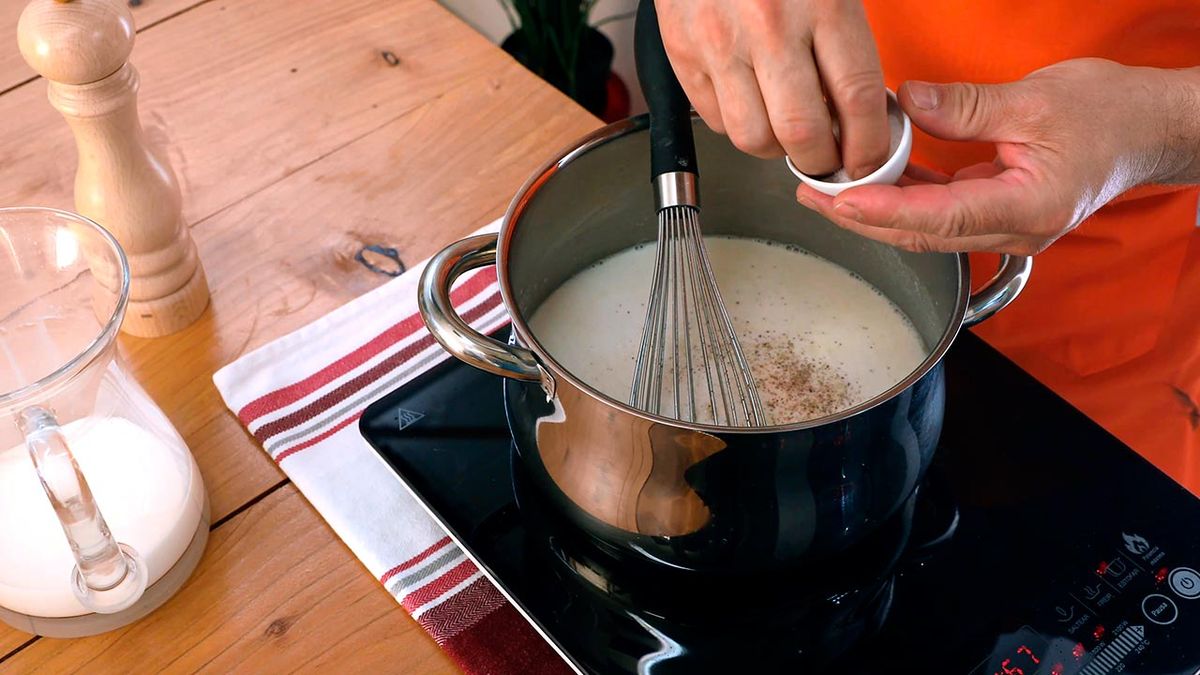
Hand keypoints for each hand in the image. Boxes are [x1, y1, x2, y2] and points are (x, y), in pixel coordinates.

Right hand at [655, 0, 888, 178]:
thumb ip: (849, 40)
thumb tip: (865, 110)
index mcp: (821, 2)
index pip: (857, 100)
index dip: (869, 145)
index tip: (871, 158)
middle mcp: (768, 27)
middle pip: (802, 132)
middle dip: (822, 159)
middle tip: (830, 157)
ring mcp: (719, 44)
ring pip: (753, 137)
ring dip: (776, 147)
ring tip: (788, 132)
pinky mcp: (682, 53)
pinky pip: (714, 119)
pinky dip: (737, 124)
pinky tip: (752, 103)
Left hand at [796, 58, 1199, 254]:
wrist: (1150, 130)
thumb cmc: (1112, 116)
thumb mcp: (1035, 100)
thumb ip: (965, 107)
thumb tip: (907, 103)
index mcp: (1028, 208)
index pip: (941, 217)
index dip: (885, 212)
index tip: (842, 201)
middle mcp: (1015, 231)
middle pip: (923, 233)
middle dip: (863, 218)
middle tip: (813, 196)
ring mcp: (1006, 228)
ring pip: (927, 229)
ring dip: (877, 212)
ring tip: (828, 192)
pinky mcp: (998, 214)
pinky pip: (942, 213)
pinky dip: (905, 200)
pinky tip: (872, 184)